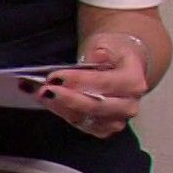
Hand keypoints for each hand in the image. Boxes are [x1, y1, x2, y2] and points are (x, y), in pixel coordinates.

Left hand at [24, 35, 150, 138]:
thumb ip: (102, 50)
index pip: (105, 82)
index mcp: (133, 81)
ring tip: (38, 94)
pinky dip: (60, 112)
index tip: (55, 76)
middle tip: (44, 90)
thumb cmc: (111, 53)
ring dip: (59, 107)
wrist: (119, 66)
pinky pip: (80, 124)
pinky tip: (44, 100)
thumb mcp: (107, 43)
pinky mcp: (103, 128)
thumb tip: (98, 55)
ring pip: (86, 118)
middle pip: (96, 106)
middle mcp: (129, 105)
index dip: (79, 80)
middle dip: (68, 98)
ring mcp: (116, 120)